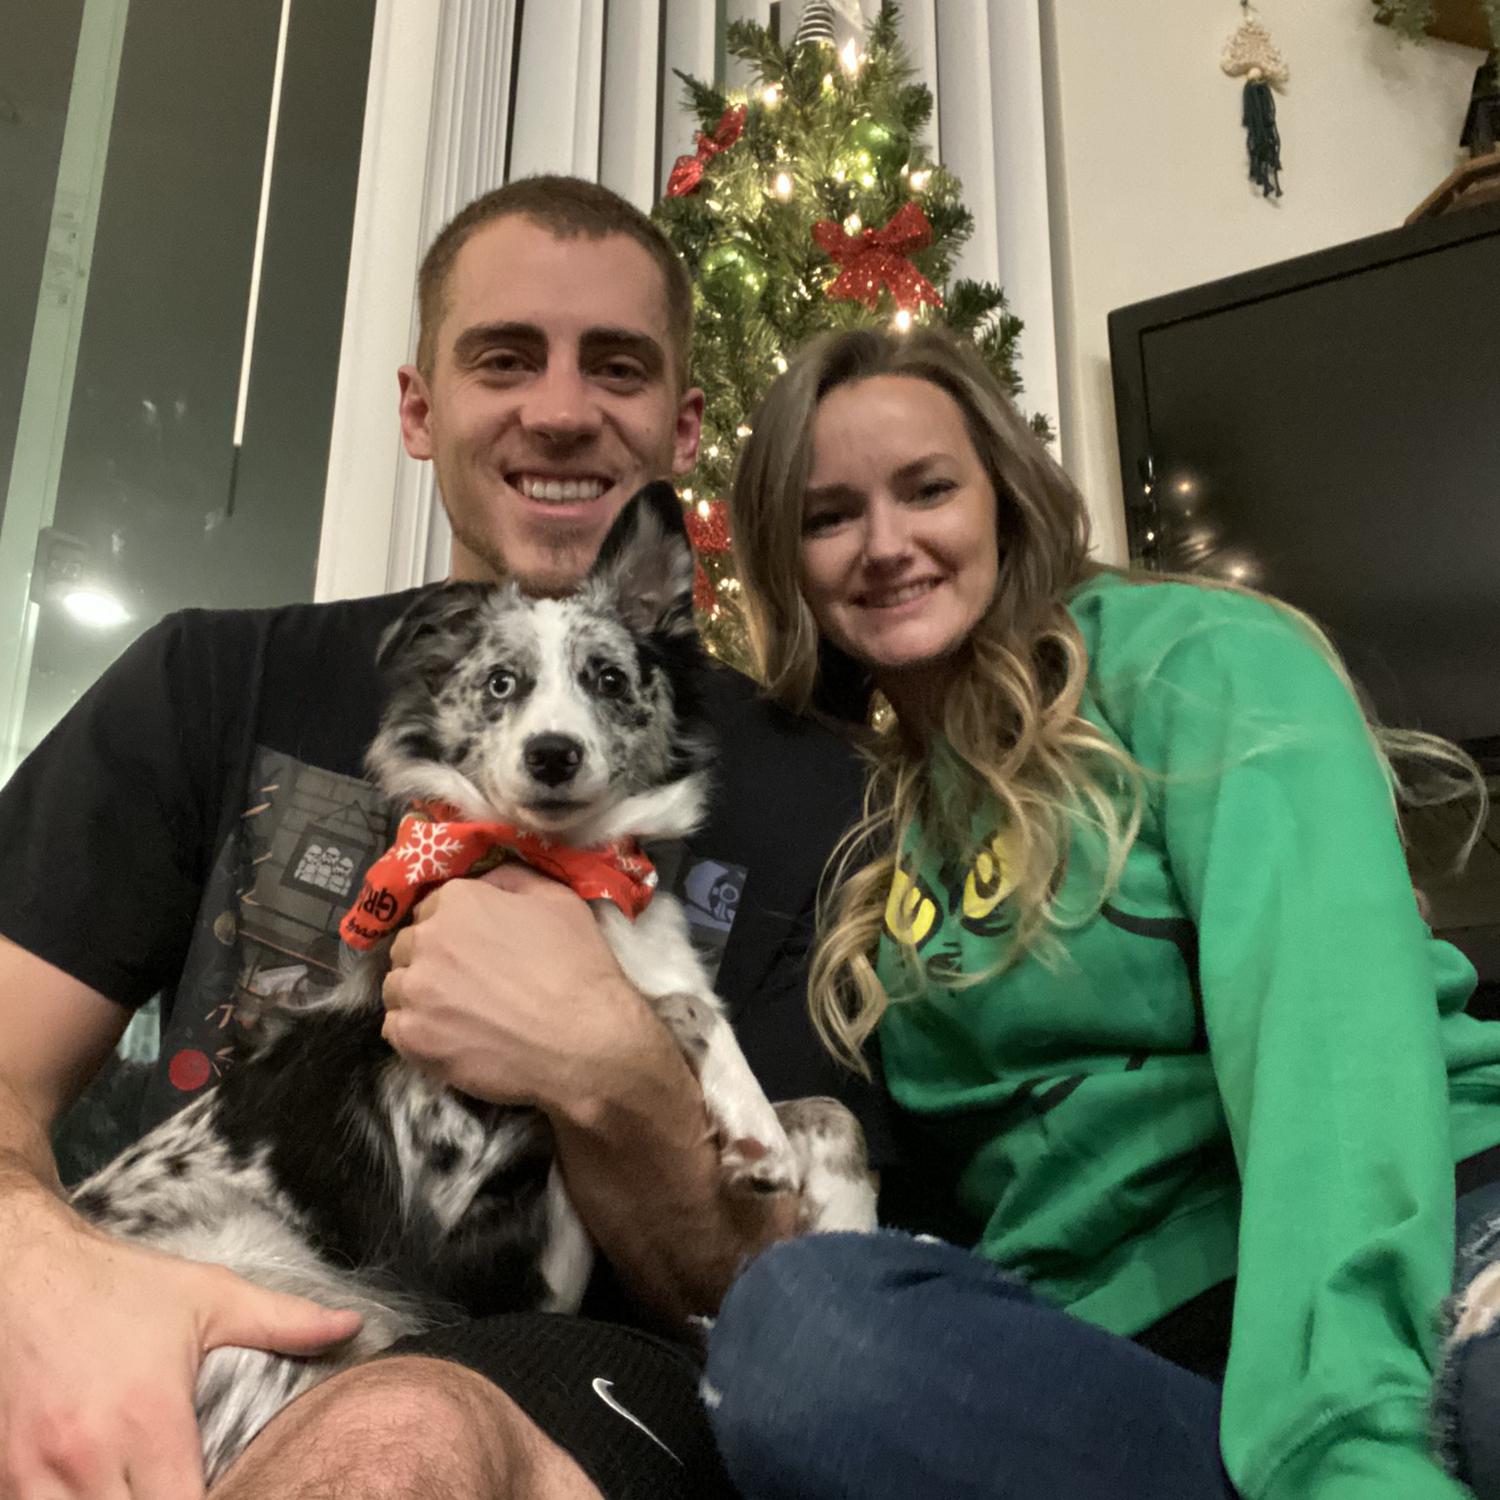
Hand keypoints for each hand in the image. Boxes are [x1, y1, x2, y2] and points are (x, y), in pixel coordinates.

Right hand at [0, 1191, 360, 1499]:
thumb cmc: (120, 1285)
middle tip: (182, 1490)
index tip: (234, 1497)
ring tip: (142, 1491)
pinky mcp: (3, 1474)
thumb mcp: (210, 1297)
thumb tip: (353, 1326)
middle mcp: (89, 1456)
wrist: (25, 1270)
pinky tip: (97, 1493)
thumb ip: (284, 1320)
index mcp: (150, 1419)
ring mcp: (35, 1473)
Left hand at [381, 863, 659, 1112]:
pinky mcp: (412, 1038)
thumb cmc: (577, 967)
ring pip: (397, 985)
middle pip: (409, 945)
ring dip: (419, 993)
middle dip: (430, 958)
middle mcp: (427, 939)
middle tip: (465, 980)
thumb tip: (485, 882)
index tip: (472, 946)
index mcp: (458, 900)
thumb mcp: (558, 900)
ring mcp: (415, 991)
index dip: (452, 927)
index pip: (431, 907)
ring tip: (455, 1010)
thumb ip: (511, 879)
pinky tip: (448, 1034)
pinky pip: (394, 1027)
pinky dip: (415, 1030)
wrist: (584, 1041)